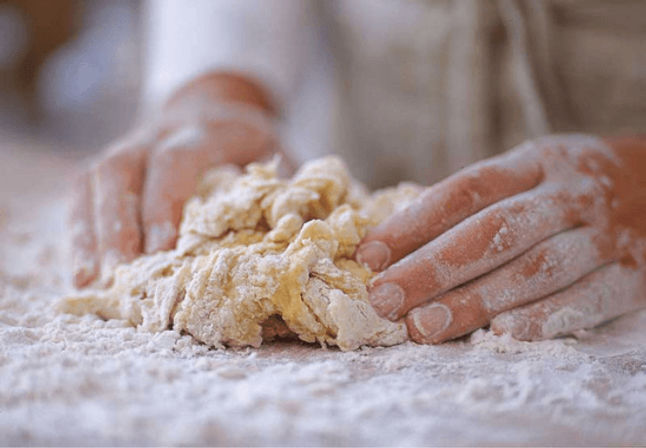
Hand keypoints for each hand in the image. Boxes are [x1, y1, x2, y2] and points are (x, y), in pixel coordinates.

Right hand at [70, 72, 283, 286]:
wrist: (217, 109)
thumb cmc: (251, 145)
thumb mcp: (278, 156)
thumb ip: (279, 191)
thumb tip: (278, 242)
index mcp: (206, 130)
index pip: (176, 160)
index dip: (165, 204)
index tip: (163, 251)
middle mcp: (158, 133)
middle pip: (121, 169)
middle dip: (118, 224)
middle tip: (122, 272)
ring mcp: (129, 146)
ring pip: (94, 180)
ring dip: (90, 232)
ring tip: (91, 281)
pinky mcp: (112, 166)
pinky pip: (84, 194)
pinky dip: (81, 233)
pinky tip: (83, 272)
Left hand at [356, 135, 645, 342]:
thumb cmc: (565, 188)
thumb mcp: (527, 173)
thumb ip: (473, 202)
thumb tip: (398, 241)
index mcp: (535, 162)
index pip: (465, 190)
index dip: (414, 223)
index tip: (369, 255)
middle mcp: (569, 194)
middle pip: (493, 231)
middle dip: (432, 268)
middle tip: (384, 299)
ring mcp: (604, 233)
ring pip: (535, 269)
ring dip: (476, 300)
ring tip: (425, 326)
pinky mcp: (632, 274)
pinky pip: (587, 298)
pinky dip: (544, 317)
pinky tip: (502, 334)